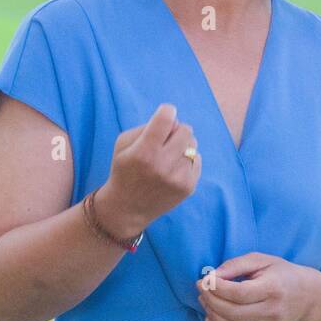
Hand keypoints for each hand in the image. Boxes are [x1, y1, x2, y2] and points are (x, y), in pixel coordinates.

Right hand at [101, 104, 200, 235]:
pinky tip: (173, 169)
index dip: (166, 112)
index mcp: (144, 152)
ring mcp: (178, 178)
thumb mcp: (123, 143)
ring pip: (192, 144)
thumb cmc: (124, 170)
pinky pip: (197, 159)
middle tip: (165, 140)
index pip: (167, 118)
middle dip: (176, 130)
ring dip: (181, 146)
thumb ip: (146, 126)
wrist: (127, 208)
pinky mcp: (188, 187)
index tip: (163, 116)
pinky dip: (187, 160)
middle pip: (185, 129)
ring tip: (167, 156)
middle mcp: (163, 165)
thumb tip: (174, 121)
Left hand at [196, 252, 312, 320]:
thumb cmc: (279, 273)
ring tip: (204, 301)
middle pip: (233, 312)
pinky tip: (211, 317)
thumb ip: (235, 265)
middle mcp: (274, 312)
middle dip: (211, 301)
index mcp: (273, 288)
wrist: (306, 296)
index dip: (216, 288)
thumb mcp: (260, 260)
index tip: (203, 280)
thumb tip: (211, 276)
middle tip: (200, 289)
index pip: (238, 293)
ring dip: (213, 315)